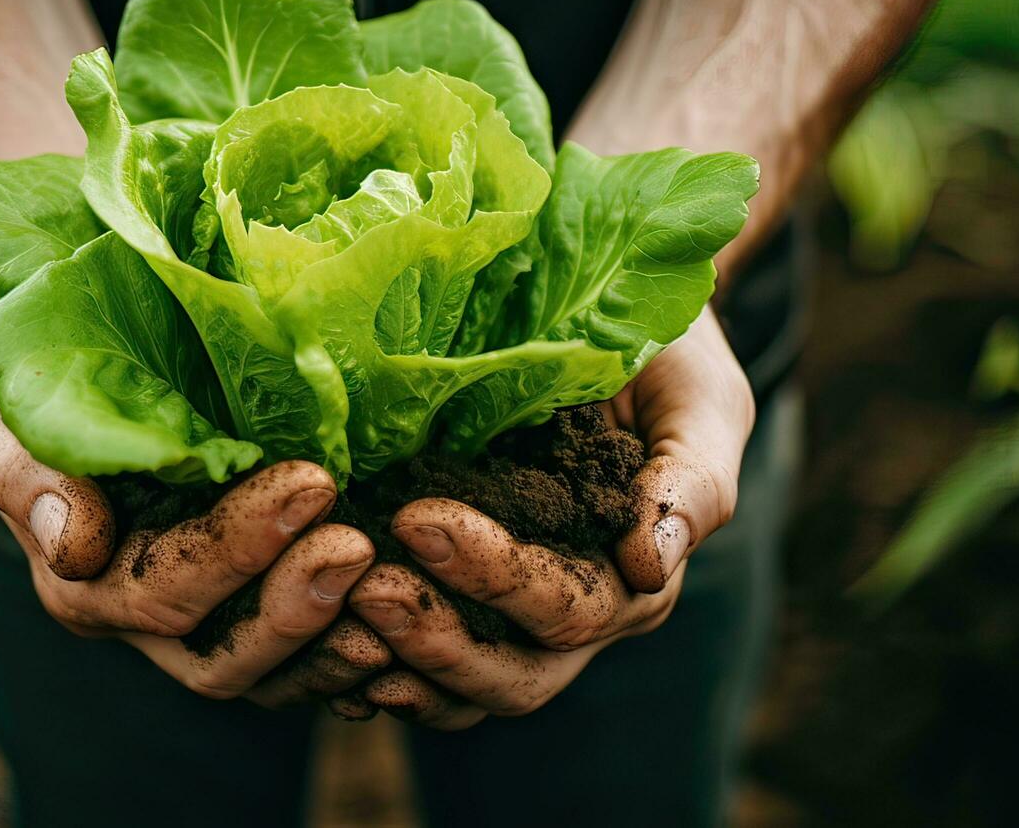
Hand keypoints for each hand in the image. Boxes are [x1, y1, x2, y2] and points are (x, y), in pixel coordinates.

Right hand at [0, 353, 388, 705]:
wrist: (77, 363)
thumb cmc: (42, 375)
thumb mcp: (14, 408)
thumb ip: (33, 475)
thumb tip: (73, 546)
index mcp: (83, 581)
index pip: (163, 587)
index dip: (238, 546)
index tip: (310, 480)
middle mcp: (141, 621)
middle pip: (220, 655)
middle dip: (293, 606)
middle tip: (360, 545)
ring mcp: (200, 626)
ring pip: (270, 675)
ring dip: (332, 641)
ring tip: (392, 593)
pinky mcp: (250, 614)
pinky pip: (304, 665)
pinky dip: (349, 654)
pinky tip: (402, 628)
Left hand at [344, 308, 752, 727]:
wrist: (612, 324)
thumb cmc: (664, 357)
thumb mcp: (698, 398)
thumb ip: (689, 480)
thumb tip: (649, 562)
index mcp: (634, 579)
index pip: (567, 608)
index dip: (495, 575)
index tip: (420, 518)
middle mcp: (577, 618)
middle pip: (515, 675)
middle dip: (439, 641)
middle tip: (364, 589)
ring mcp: (513, 623)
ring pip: (462, 693)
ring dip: (398, 665)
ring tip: (333, 617)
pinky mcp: (457, 607)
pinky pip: (418, 675)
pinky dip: (371, 670)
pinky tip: (321, 644)